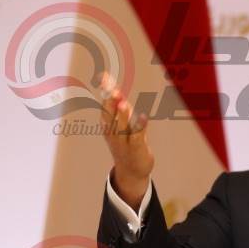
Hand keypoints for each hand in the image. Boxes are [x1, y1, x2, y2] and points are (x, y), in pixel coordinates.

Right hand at [98, 72, 152, 206]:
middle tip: (111, 86)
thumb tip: (114, 90)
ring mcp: (123, 142)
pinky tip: (143, 116)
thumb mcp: (121, 124)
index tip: (105, 75)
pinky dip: (140, 126)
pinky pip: (137, 136)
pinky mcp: (136, 148)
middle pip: (110, 114)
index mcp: (107, 125)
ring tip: (122, 102)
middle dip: (110, 100)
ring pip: (121, 126)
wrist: (131, 171)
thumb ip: (119, 108)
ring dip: (122, 115)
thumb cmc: (126, 144)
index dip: (105, 90)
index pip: (105, 104)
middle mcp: (112, 133)